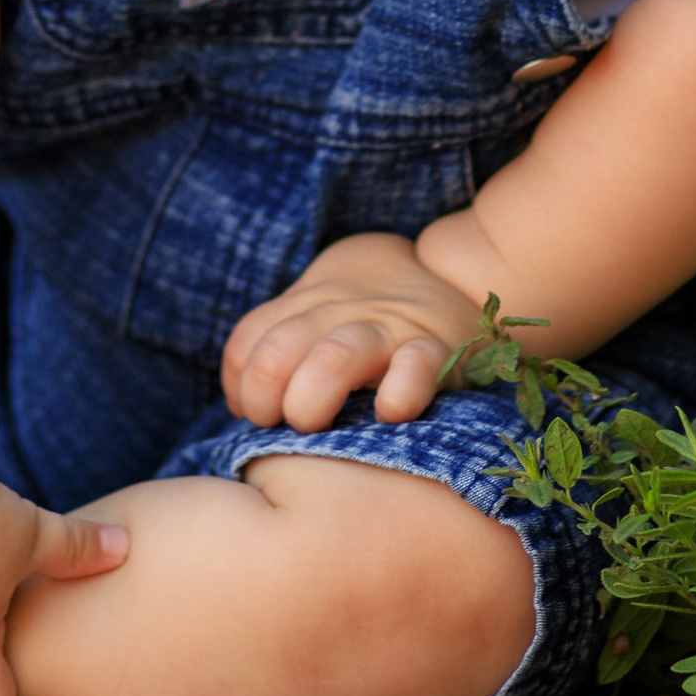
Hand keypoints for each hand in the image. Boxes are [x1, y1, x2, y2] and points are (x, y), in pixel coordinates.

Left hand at [219, 232, 489, 432]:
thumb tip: (241, 406)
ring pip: (336, 356)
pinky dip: (401, 390)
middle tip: (285, 425)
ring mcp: (388, 330)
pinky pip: (416, 366)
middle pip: (278, 351)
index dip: (241, 385)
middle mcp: (339, 314)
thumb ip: (283, 344)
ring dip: (312, 395)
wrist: (454, 270)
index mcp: (307, 305)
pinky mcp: (438, 349)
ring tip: (313, 424)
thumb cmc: (373, 312)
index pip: (249, 340)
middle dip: (266, 396)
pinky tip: (388, 412)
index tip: (257, 415)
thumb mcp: (322, 311)